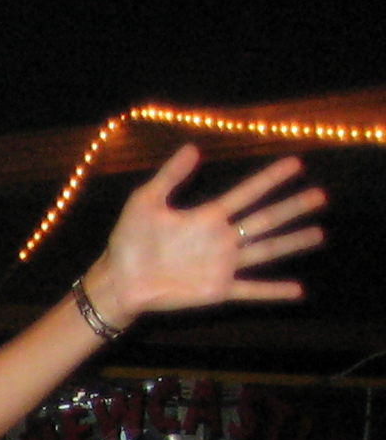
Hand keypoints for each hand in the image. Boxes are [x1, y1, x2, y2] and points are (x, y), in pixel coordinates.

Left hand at [85, 147, 324, 323]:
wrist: (118, 281)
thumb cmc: (128, 241)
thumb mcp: (145, 201)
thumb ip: (170, 176)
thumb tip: (194, 147)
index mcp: (207, 216)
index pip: (246, 193)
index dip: (271, 178)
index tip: (297, 164)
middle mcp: (221, 239)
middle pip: (265, 219)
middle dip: (293, 208)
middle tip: (321, 196)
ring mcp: (222, 264)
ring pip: (266, 251)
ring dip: (293, 243)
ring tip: (319, 234)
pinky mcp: (217, 289)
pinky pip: (251, 290)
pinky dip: (273, 291)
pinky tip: (297, 291)